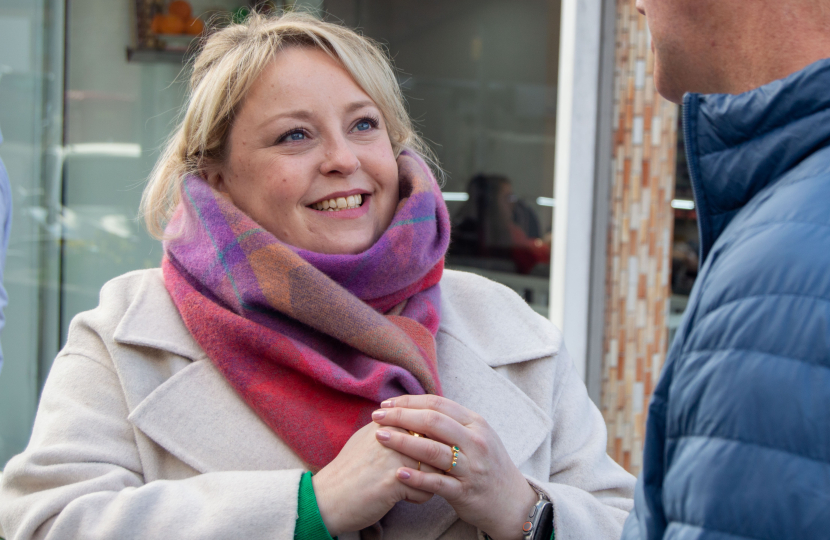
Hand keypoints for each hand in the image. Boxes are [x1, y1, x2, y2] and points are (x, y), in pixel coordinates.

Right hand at [312, 420, 437, 536]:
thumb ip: (392, 426)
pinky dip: (418, 498)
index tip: (416, 458)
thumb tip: (417, 420)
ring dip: (428, 482)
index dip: (430, 447)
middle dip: (434, 464)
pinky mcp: (395, 481)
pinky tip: (400, 497)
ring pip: (436, 470)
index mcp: (390, 422)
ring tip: (408, 486)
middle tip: (417, 474)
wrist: (328, 497)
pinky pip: (427, 490)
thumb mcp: (368, 437)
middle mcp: (395, 435)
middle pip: (437, 449)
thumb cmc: (351, 469)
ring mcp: (395, 456)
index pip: (430, 428)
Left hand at [371, 395, 537, 539]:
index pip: (438, 404)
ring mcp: (471, 467)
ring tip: (380, 437)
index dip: (409, 402)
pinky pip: (437, 482)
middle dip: (401, 417)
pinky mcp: (465, 492)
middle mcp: (475, 442)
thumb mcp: (477, 437)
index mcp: (476, 423)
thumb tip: (418, 407)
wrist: (512, 502)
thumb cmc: (488, 466)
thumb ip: (452, 423)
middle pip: (433, 422)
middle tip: (377, 417)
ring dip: (403, 442)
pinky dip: (417, 477)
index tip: (387, 404)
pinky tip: (398, 473)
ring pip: (433, 450)